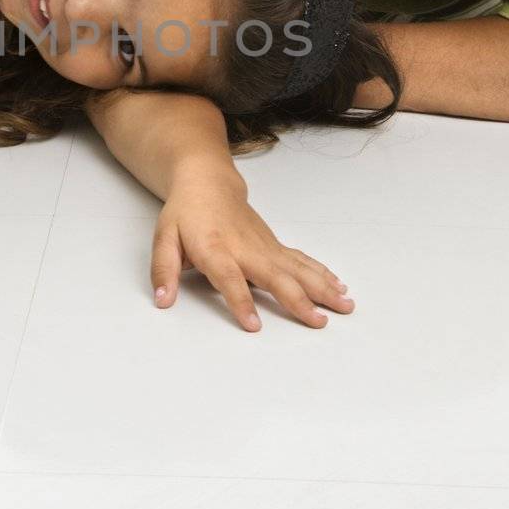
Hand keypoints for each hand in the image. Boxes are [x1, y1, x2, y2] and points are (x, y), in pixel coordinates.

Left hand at [152, 176, 353, 331]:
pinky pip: (302, 261)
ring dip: (323, 288)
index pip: (229, 278)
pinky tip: (340, 287)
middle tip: (319, 322)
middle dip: (299, 300)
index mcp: (215, 248)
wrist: (208, 183)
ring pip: (298, 269)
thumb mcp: (164, 239)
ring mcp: (265, 247)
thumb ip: (164, 270)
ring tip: (345, 306)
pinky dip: (323, 274)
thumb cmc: (185, 214)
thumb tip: (163, 301)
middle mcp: (245, 248)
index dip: (240, 301)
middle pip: (275, 276)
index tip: (254, 325)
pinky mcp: (275, 246)